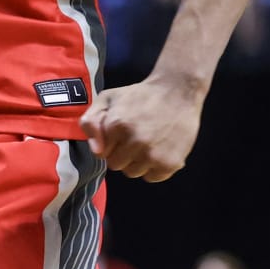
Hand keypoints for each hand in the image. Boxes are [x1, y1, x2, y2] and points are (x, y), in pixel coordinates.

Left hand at [79, 76, 203, 181]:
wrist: (178, 91)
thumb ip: (90, 122)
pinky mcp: (170, 163)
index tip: (121, 131)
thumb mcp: (108, 98)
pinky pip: (151, 177)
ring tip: (148, 142)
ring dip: (137, 161)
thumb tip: (97, 151)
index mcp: (116, 124)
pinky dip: (154, 168)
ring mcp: (153, 154)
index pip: (101, 153)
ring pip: (133, 173)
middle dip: (122, 153)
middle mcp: (135, 141)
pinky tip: (160, 150)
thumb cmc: (140, 95)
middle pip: (116, 165)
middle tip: (136, 136)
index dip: (111, 143)